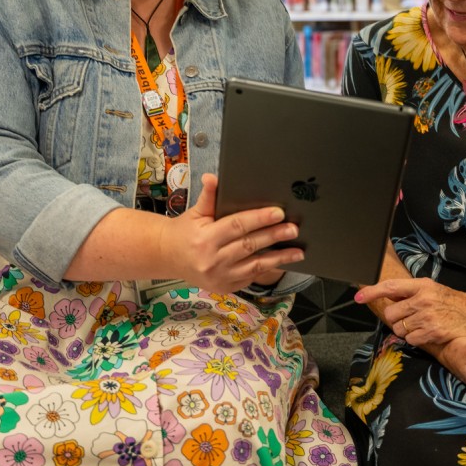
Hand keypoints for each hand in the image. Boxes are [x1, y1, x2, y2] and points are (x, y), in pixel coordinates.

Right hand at [161, 173, 303, 293]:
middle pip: (250, 245)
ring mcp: (219, 277)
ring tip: (298, 252)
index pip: (237, 226)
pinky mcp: (224, 288)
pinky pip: (250, 278)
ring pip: (255, 266)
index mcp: (205, 238)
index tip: (279, 213)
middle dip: (274, 236)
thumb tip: (213, 177)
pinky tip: (282, 262)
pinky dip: (267, 270)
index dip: (259, 218)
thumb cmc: (185, 231)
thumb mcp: (195, 212)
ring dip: (278, 258)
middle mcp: (212, 260)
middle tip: (294, 229)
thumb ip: (208, 196)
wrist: (168, 257)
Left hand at [355, 278, 465, 346]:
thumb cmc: (454, 303)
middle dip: (396, 319)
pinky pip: (411, 340)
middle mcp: (423, 299)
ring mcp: (428, 316)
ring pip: (400, 328)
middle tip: (410, 318)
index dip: (372, 291)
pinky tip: (428, 333)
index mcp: (422, 285)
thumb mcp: (433, 290)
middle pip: (391, 313)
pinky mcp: (433, 332)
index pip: (390, 286)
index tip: (358, 296)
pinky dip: (416, 339)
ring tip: (422, 325)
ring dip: (407, 330)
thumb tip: (387, 294)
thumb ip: (411, 292)